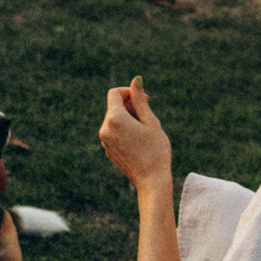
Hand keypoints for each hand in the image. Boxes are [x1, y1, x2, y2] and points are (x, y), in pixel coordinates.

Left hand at [99, 77, 172, 194]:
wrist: (151, 180)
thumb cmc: (155, 150)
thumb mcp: (151, 121)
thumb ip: (140, 100)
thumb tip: (136, 80)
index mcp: (114, 119)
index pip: (114, 93)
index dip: (129, 92)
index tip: (144, 99)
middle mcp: (105, 128)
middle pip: (114, 106)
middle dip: (130, 106)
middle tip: (148, 116)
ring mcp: (104, 141)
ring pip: (114, 120)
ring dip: (128, 118)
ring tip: (145, 131)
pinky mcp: (108, 150)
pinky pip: (114, 132)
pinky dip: (125, 130)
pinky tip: (139, 141)